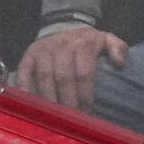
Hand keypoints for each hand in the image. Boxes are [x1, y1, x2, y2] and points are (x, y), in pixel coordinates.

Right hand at [13, 27, 128, 108]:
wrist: (63, 24)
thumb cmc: (86, 41)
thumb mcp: (105, 38)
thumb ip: (117, 48)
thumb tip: (119, 63)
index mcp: (83, 43)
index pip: (84, 73)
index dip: (85, 94)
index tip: (86, 111)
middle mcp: (62, 44)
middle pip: (64, 77)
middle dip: (68, 101)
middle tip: (71, 118)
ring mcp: (43, 49)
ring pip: (45, 78)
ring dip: (50, 100)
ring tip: (54, 117)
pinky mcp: (29, 55)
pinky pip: (24, 73)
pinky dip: (25, 89)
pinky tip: (30, 105)